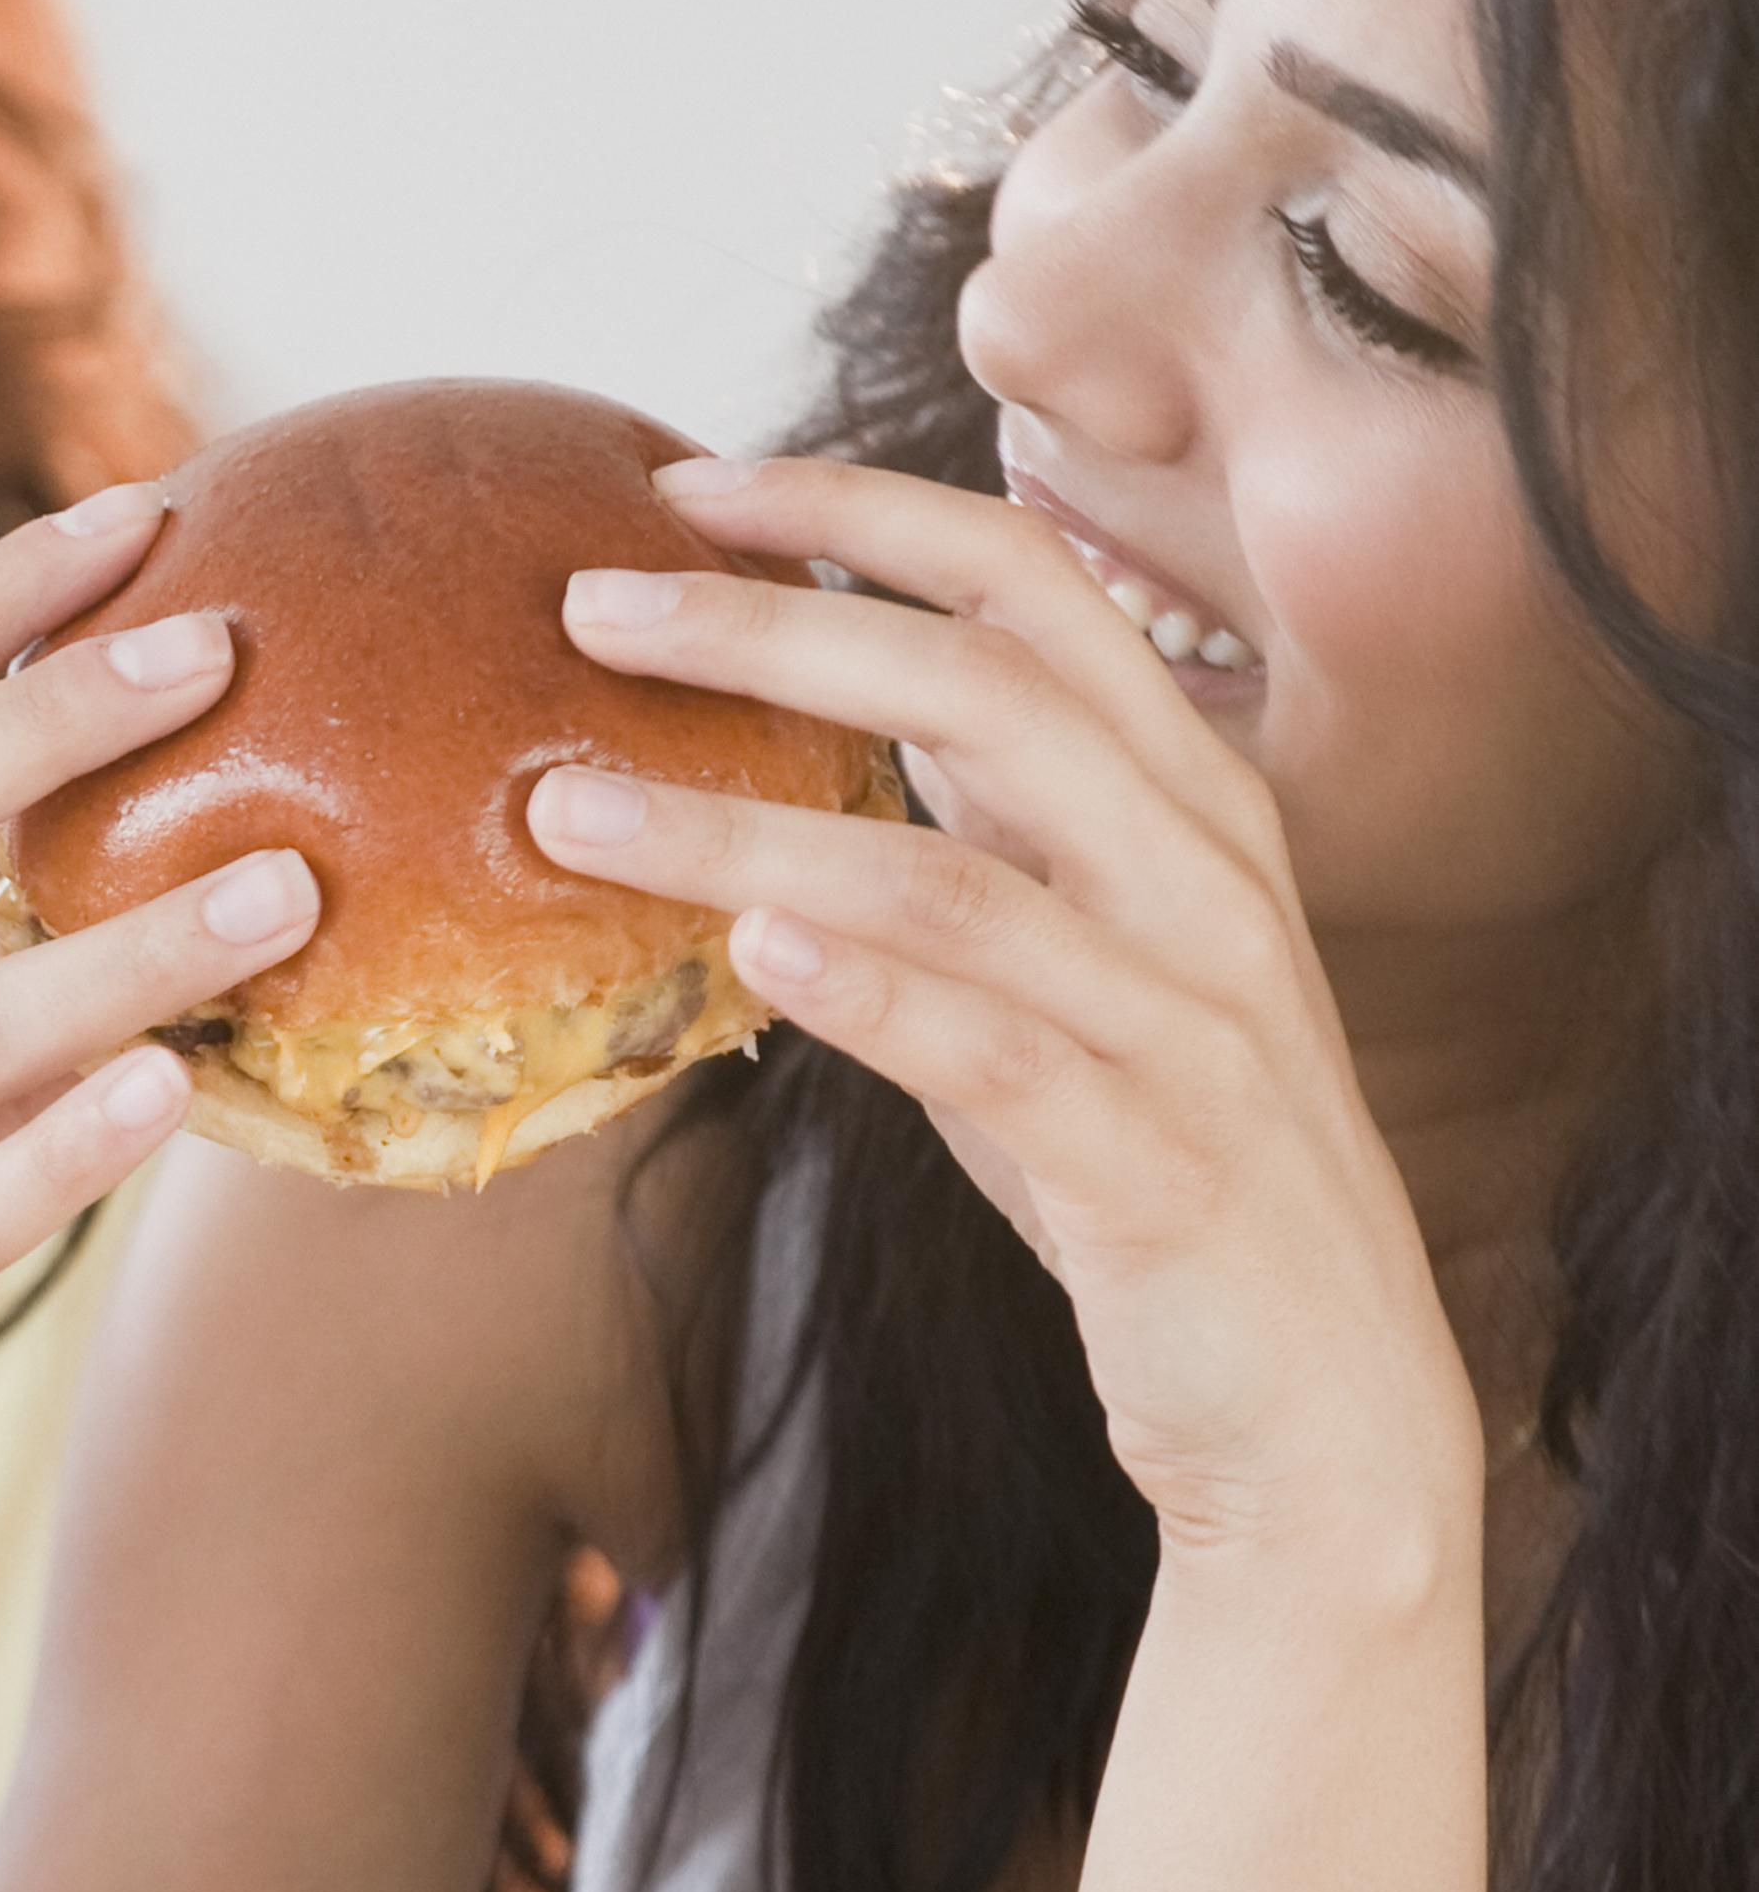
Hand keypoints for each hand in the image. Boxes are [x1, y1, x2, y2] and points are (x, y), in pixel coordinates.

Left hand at [535, 457, 1479, 1577]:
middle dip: (776, 625)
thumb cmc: (1163, 1185)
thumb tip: (811, 800)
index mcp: (1190, 807)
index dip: (861, 519)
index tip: (688, 483)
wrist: (1322, 1408)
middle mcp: (1204, 881)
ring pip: (957, 871)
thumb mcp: (1066, 995)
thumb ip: (974, 879)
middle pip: (986, 686)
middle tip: (585, 601)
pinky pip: (1000, 1049)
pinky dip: (872, 990)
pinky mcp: (1158, 1164)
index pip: (1030, 593)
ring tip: (570, 806)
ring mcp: (1191, 1018)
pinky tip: (749, 944)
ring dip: (745, 822)